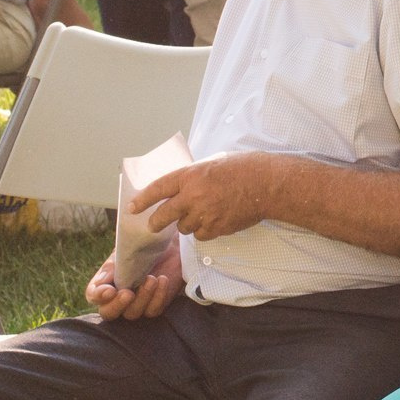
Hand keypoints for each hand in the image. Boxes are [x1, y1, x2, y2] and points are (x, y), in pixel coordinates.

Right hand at [87, 244, 184, 320]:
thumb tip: (101, 284)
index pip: (93, 296)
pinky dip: (158, 296)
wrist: (169, 245)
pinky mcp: (153, 306)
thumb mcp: (124, 253)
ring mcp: (135, 305)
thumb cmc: (141, 248)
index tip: (110, 290)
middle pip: (108, 313)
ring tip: (152, 278)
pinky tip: (162, 280)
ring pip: (132, 313)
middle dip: (117, 305)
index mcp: (104, 284)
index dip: (99, 296)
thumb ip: (112, 268)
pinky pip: (153, 310)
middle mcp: (116, 299)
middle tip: (128, 293)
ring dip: (142, 296)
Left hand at [132, 153, 273, 242]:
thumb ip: (193, 177)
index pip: (158, 189)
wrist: (267, 184)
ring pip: (184, 227)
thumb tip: (179, 189)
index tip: (132, 207)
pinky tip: (215, 220)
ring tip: (203, 213)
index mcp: (190, 175)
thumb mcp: (212, 164)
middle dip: (155, 222)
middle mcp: (193, 195)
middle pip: (164, 215)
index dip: (142, 199)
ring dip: (188, 223)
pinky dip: (204, 230)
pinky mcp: (217, 227)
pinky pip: (201, 235)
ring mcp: (205, 214)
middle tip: (153, 225)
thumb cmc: (243, 169)